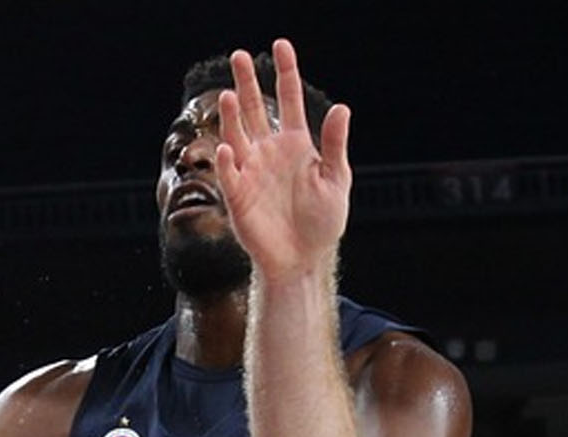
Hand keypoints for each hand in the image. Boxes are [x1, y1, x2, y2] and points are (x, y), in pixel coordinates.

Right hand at [215, 38, 350, 277]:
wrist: (303, 260)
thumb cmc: (322, 223)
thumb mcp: (336, 181)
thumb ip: (334, 145)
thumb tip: (342, 108)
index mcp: (295, 143)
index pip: (289, 99)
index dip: (286, 71)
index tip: (281, 45)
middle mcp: (269, 151)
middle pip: (255, 108)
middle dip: (247, 82)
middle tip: (239, 56)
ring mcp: (251, 171)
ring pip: (237, 135)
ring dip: (232, 116)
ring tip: (230, 96)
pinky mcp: (238, 196)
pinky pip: (229, 174)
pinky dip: (225, 161)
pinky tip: (226, 147)